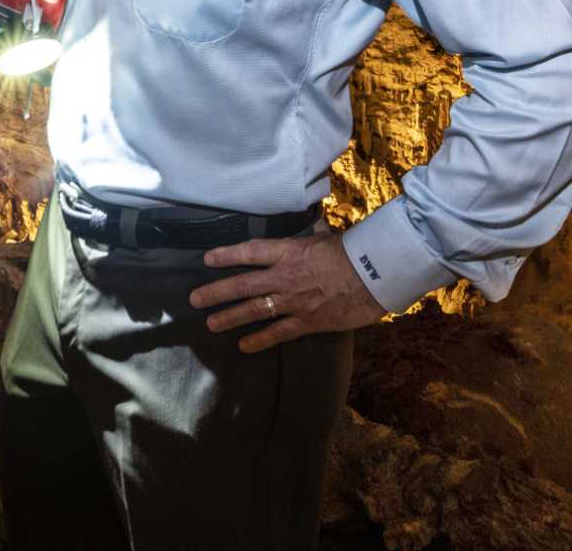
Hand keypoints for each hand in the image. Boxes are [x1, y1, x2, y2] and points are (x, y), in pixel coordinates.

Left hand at [188, 232, 386, 352]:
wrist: (376, 276)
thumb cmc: (355, 252)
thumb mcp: (330, 238)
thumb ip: (316, 235)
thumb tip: (315, 226)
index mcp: (289, 251)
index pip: (250, 251)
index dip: (227, 255)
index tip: (207, 259)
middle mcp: (284, 276)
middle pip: (242, 284)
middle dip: (216, 292)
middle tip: (194, 299)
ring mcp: (293, 301)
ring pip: (253, 309)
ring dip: (229, 317)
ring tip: (211, 323)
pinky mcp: (306, 322)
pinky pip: (277, 333)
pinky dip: (259, 340)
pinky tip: (243, 346)